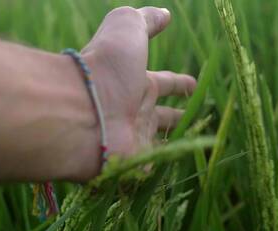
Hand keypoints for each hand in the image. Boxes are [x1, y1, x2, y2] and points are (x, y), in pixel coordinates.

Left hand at [81, 7, 196, 160]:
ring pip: (161, 144)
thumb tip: (165, 13)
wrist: (82, 110)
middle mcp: (135, 112)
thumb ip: (145, 19)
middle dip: (178, 115)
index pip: (165, 82)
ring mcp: (135, 139)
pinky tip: (178, 168)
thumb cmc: (106, 66)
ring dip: (175, 143)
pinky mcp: (135, 164)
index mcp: (137, 83)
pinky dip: (165, 168)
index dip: (181, 83)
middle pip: (162, 116)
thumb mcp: (125, 28)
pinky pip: (155, 168)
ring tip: (192, 145)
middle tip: (195, 116)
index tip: (194, 83)